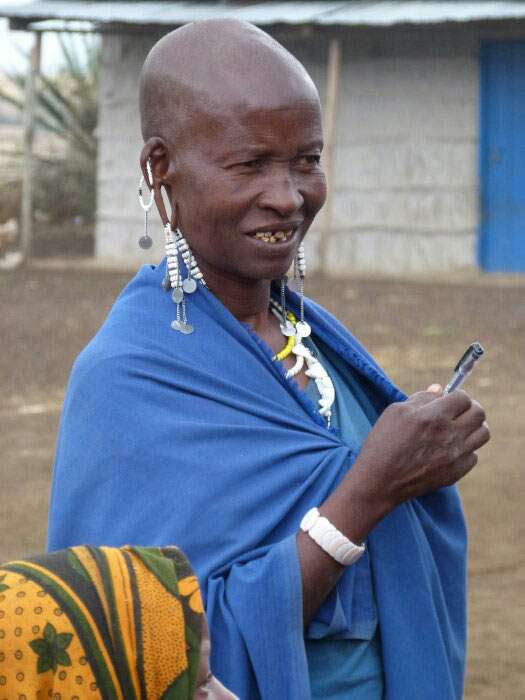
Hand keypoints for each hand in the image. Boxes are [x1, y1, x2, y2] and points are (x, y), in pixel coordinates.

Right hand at [349, 387, 489, 513]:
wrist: (379, 481)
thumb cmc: (383, 443)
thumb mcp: (395, 412)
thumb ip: (421, 398)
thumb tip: (440, 389)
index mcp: (433, 416)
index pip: (463, 398)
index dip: (456, 396)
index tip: (449, 400)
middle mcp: (449, 435)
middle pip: (479, 413)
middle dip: (470, 408)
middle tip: (458, 412)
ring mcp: (455, 455)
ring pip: (483, 434)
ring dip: (473, 427)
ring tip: (459, 428)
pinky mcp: (456, 472)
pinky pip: (474, 455)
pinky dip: (466, 449)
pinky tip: (450, 449)